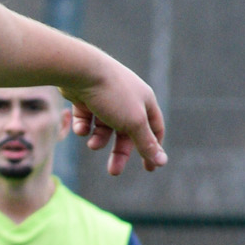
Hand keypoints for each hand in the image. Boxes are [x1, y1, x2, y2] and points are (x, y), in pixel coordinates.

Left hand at [63, 59, 165, 176]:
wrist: (82, 72)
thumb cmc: (113, 95)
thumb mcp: (134, 122)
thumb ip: (146, 143)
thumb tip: (162, 161)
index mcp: (144, 101)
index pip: (154, 128)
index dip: (152, 148)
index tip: (149, 169)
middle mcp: (126, 99)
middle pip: (127, 133)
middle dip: (120, 153)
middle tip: (114, 171)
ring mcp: (105, 99)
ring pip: (105, 128)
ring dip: (99, 140)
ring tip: (93, 145)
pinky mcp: (85, 99)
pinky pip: (87, 120)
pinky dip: (84, 127)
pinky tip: (81, 126)